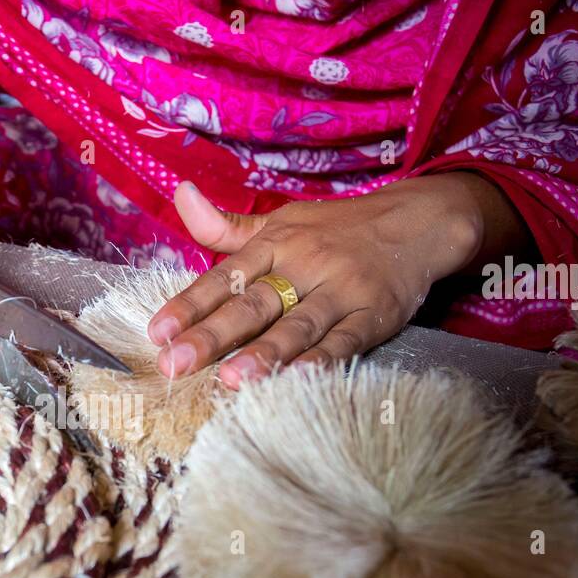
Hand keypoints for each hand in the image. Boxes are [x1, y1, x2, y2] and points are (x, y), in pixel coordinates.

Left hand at [147, 173, 527, 387]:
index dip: (189, 304)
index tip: (156, 332)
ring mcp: (342, 290)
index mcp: (276, 243)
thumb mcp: (282, 221)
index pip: (224, 276)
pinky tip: (297, 377)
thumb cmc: (338, 229)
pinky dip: (323, 359)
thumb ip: (227, 227)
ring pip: (297, 325)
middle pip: (252, 304)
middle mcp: (305, 264)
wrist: (420, 221)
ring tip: (230, 379)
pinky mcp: (376, 313)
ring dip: (264, 353)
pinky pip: (346, 339)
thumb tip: (181, 197)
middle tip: (175, 364)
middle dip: (211, 335)